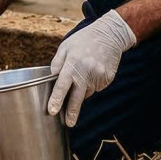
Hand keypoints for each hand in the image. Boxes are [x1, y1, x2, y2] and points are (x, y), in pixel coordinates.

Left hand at [47, 10, 135, 126]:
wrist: (110, 35)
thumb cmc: (83, 40)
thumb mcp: (65, 47)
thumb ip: (57, 64)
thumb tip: (50, 79)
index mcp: (72, 63)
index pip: (62, 85)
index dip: (56, 99)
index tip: (52, 111)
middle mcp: (86, 72)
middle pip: (77, 97)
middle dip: (72, 112)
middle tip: (68, 123)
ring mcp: (98, 76)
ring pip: (86, 92)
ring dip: (81, 90)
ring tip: (82, 74)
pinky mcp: (107, 79)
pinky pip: (96, 87)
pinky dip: (91, 84)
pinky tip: (92, 72)